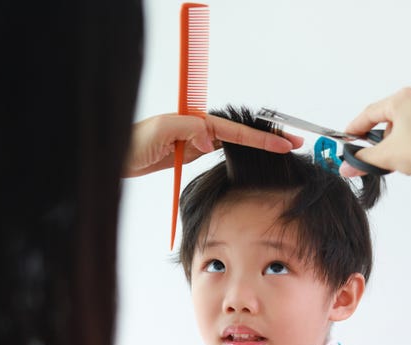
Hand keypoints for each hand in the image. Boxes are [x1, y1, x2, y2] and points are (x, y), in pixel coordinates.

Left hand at [125, 113, 303, 176]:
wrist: (116, 156)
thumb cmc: (133, 142)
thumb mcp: (160, 132)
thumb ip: (188, 130)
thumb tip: (211, 139)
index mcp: (195, 121)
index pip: (236, 130)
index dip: (260, 138)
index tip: (282, 143)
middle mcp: (199, 128)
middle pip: (241, 132)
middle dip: (267, 138)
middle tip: (294, 143)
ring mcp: (196, 140)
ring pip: (234, 141)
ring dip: (257, 145)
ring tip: (281, 149)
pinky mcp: (190, 152)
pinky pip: (220, 150)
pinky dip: (239, 152)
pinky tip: (251, 157)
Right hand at [339, 88, 410, 181]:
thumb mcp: (385, 156)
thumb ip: (363, 160)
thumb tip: (348, 167)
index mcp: (403, 99)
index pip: (371, 113)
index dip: (356, 127)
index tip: (348, 137)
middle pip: (391, 119)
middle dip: (381, 139)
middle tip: (375, 155)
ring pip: (410, 126)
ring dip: (400, 142)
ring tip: (401, 160)